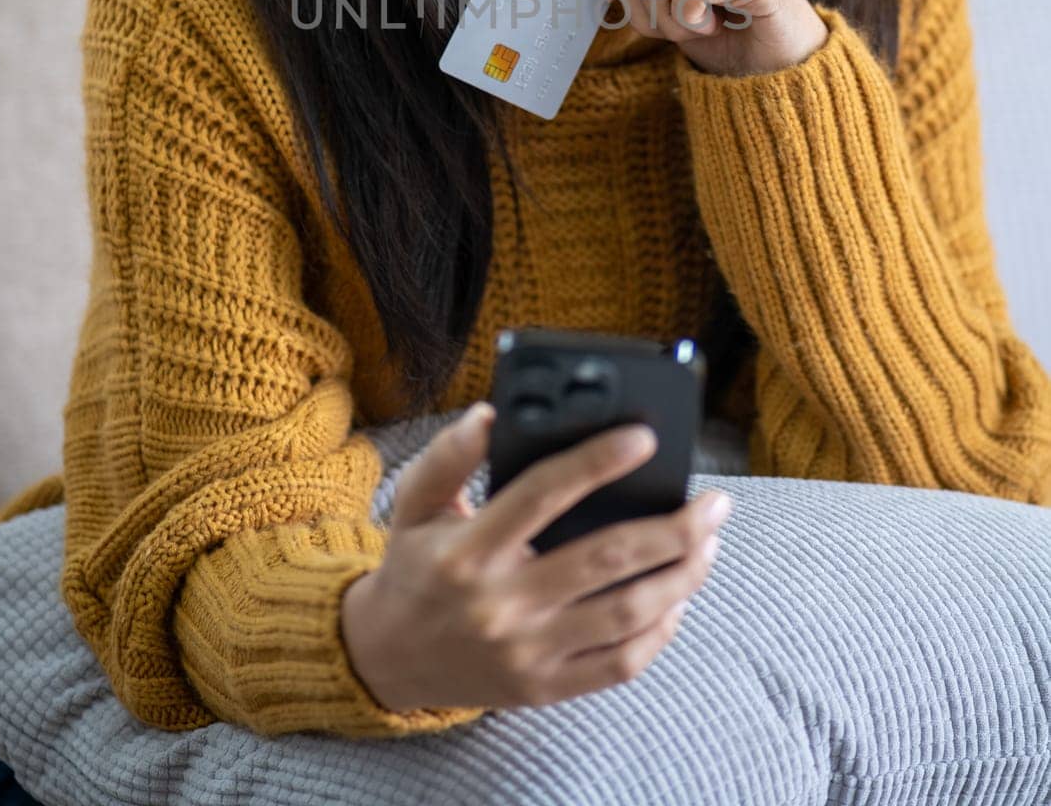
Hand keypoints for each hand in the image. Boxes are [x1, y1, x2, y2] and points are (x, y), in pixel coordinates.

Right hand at [340, 405, 732, 714]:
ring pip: (627, 613)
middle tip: (715, 501)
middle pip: (606, 559)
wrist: (387, 657)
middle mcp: (502, 603)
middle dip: (674, 527)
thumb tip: (491, 414)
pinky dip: (661, 631)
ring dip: (681, 575)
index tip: (645, 437)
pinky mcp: (544, 687)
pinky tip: (679, 597)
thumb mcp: (415, 501)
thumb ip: (450, 454)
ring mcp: (527, 652)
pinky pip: (620, 664)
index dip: (597, 462)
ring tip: (709, 542)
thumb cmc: (414, 564)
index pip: (544, 494)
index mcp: (470, 549)